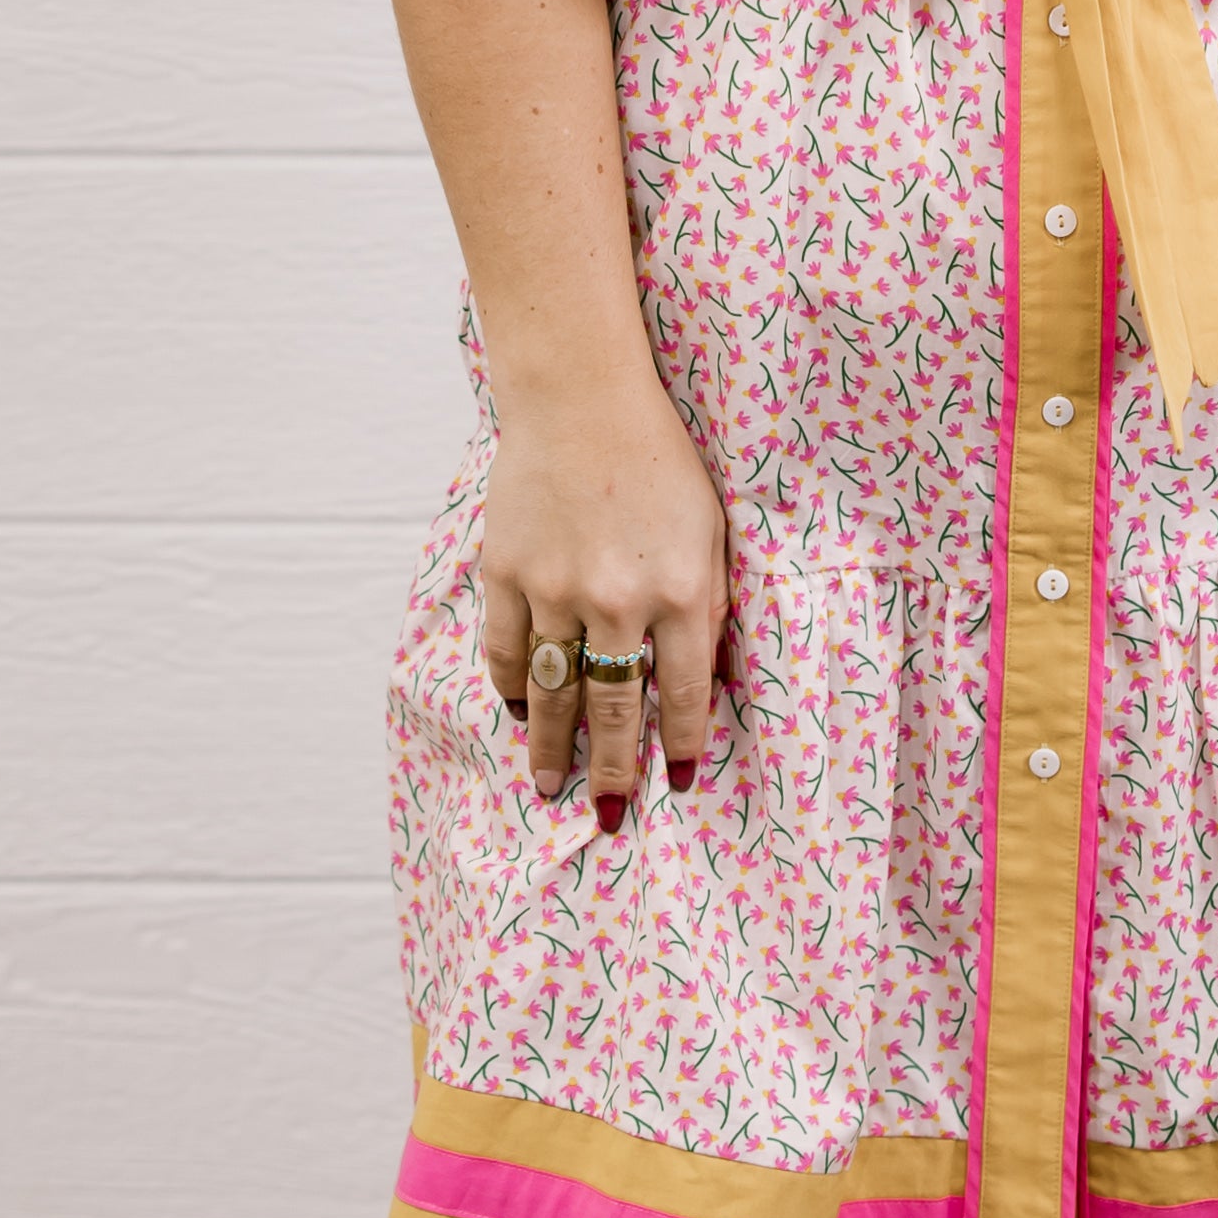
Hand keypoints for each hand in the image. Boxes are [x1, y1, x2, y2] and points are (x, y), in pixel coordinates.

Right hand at [479, 372, 729, 831]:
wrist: (581, 399)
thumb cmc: (660, 463)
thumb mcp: (711, 531)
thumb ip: (707, 606)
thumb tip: (699, 682)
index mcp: (680, 591)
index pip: (681, 693)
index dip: (677, 745)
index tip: (675, 784)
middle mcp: (617, 600)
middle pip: (614, 707)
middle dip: (614, 771)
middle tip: (609, 818)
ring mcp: (555, 588)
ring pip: (555, 691)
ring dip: (552, 747)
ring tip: (550, 788)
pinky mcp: (506, 572)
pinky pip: (508, 651)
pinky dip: (514, 688)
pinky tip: (520, 714)